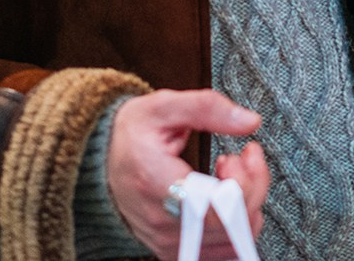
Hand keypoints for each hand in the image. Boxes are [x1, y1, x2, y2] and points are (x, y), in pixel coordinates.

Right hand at [108, 89, 271, 260]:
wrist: (102, 160)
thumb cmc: (132, 134)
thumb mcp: (164, 106)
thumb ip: (208, 109)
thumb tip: (250, 121)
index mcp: (157, 183)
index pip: (215, 207)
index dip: (241, 183)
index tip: (237, 155)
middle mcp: (162, 222)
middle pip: (231, 225)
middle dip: (251, 186)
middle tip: (237, 159)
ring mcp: (168, 241)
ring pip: (233, 240)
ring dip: (246, 204)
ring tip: (229, 176)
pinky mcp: (174, 249)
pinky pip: (222, 250)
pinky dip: (236, 224)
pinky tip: (226, 199)